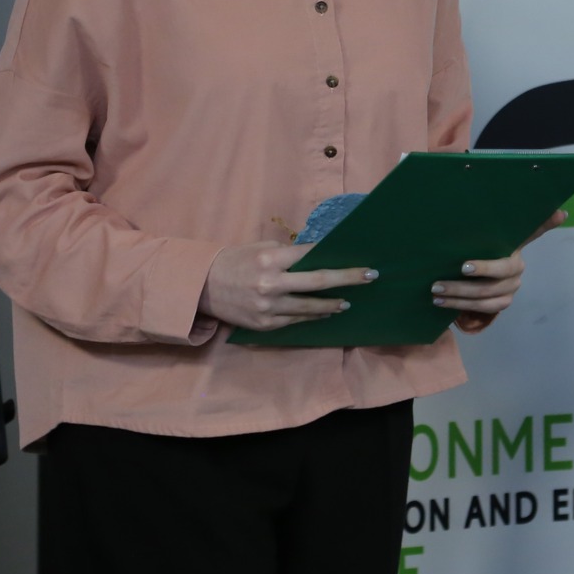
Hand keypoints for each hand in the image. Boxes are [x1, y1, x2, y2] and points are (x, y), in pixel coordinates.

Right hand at [198, 239, 376, 331]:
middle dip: (348, 279)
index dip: (336, 256)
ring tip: (347, 302)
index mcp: (271, 259)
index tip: (358, 258)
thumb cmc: (235, 261)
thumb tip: (318, 256)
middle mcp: (271, 283)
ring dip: (332, 304)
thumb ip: (286, 254)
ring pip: (310, 307)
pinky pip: (295, 321)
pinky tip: (324, 313)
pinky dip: (311, 317)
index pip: (311, 255)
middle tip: (370, 276)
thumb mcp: (259, 249)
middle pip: (318, 282)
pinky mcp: (265, 324)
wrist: (203, 286)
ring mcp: (268, 307)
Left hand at [439, 210, 565, 332]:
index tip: (465, 267)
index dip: (486, 266)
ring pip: (483, 299)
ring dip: (457, 297)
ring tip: (435, 291)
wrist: (497, 266)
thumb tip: (561, 212)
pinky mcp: (501, 304)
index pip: (504, 263)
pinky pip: (481, 309)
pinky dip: (459, 307)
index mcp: (516, 256)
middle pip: (489, 285)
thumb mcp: (506, 232)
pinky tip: (440, 302)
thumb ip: (527, 223)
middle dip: (463, 285)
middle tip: (439, 282)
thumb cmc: (497, 244)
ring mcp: (509, 292)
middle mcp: (516, 274)